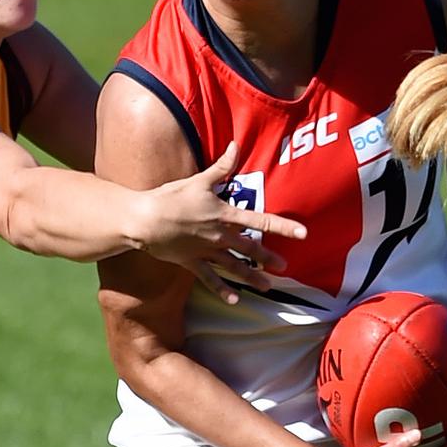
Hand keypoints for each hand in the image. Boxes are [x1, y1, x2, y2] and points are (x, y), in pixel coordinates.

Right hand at [140, 142, 306, 301]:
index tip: (303, 233)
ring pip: (234, 267)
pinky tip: (235, 300)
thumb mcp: (198, 180)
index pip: (260, 220)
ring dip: (252, 277)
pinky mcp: (192, 262)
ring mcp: (206, 251)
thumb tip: (236, 145)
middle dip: (268, 258)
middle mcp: (219, 235)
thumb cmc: (171, 197)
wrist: (144, 218)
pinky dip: (222, 290)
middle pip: (250, 248)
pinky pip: (210, 279)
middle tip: (284, 267)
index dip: (283, 226)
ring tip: (267, 287)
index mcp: (224, 214)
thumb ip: (221, 167)